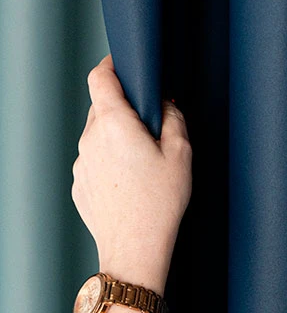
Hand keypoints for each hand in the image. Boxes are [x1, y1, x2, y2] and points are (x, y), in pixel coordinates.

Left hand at [72, 55, 191, 293]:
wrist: (134, 250)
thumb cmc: (160, 201)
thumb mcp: (181, 152)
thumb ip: (173, 117)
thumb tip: (164, 104)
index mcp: (113, 124)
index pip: (99, 78)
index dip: (111, 65)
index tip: (124, 63)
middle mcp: (90, 140)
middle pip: (101, 106)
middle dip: (124, 106)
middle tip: (152, 122)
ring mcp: (81, 164)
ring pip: (98, 134)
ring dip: (118, 135)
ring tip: (145, 158)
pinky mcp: (79, 184)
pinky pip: (94, 158)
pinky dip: (111, 158)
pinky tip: (132, 179)